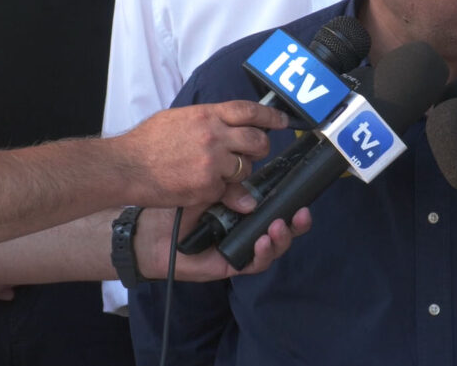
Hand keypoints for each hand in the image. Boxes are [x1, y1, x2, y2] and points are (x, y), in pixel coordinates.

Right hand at [110, 101, 287, 207]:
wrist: (125, 167)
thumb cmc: (147, 143)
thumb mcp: (179, 120)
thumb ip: (209, 122)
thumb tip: (231, 127)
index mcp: (207, 115)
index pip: (249, 111)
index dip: (271, 116)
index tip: (282, 121)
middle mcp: (214, 136)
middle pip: (257, 141)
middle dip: (261, 148)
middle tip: (255, 152)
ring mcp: (212, 162)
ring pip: (245, 168)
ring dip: (239, 172)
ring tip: (221, 172)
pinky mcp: (207, 186)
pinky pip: (226, 190)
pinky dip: (218, 191)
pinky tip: (201, 186)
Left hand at [135, 205, 311, 281]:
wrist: (154, 236)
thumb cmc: (179, 210)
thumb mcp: (206, 191)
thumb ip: (228, 192)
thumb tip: (252, 199)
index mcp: (247, 208)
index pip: (277, 204)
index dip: (292, 201)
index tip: (302, 194)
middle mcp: (249, 227)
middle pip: (284, 227)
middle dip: (297, 223)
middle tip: (301, 214)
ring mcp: (244, 246)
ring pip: (274, 247)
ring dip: (281, 238)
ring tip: (278, 227)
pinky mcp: (234, 265)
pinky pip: (255, 263)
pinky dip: (262, 254)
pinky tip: (261, 243)